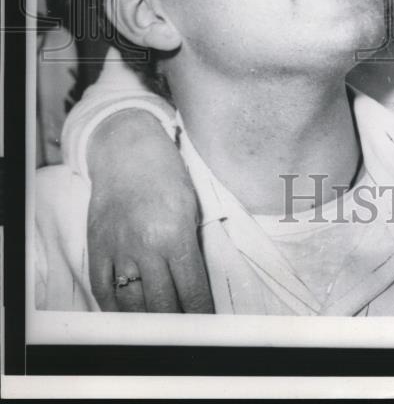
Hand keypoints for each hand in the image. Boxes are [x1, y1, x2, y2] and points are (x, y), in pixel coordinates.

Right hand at [86, 110, 213, 312]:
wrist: (126, 149)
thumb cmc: (166, 173)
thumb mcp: (190, 205)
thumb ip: (189, 244)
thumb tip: (193, 282)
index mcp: (175, 234)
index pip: (192, 289)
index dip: (201, 314)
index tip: (207, 327)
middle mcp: (145, 246)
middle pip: (162, 304)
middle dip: (176, 324)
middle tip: (186, 333)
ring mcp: (117, 249)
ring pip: (131, 304)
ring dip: (147, 322)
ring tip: (160, 330)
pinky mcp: (96, 248)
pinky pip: (103, 291)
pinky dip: (115, 309)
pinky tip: (128, 317)